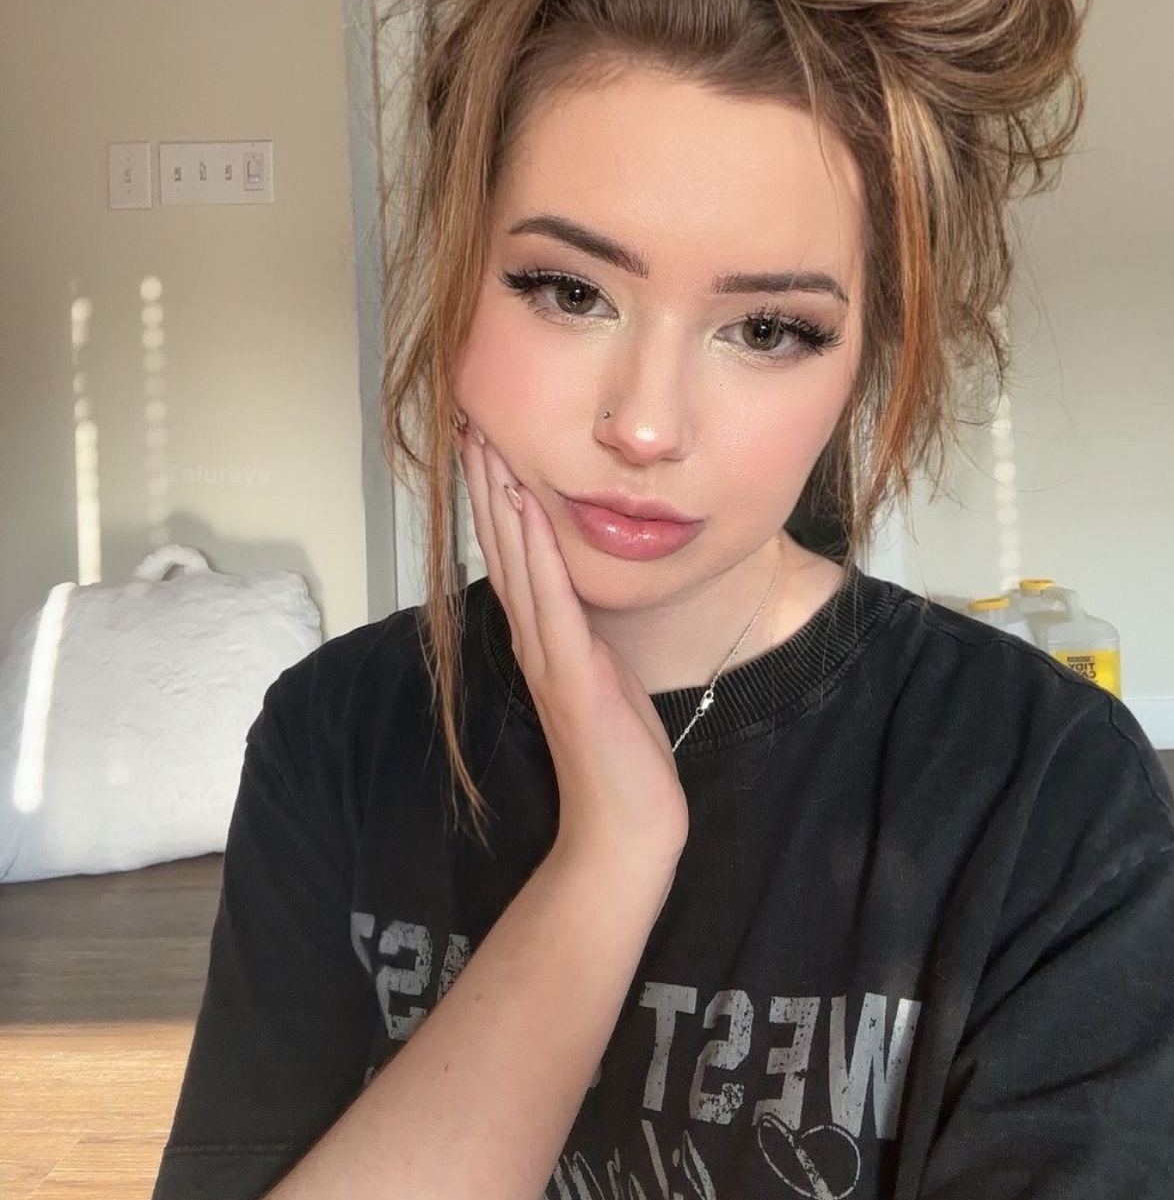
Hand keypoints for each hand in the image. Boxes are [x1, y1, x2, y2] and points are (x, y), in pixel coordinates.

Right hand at [456, 419, 689, 875]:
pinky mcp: (570, 671)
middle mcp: (534, 639)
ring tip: (486, 445)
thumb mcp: (604, 677)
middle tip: (470, 424)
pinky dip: (535, 550)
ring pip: (515, 562)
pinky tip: (526, 507)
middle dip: (487, 484)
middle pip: (501, 547)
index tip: (487, 446)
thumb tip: (583, 598)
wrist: (624, 827)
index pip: (512, 555)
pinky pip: (549, 599)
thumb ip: (586, 636)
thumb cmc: (620, 757)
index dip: (496, 500)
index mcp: (544, 638)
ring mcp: (547, 654)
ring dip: (500, 500)